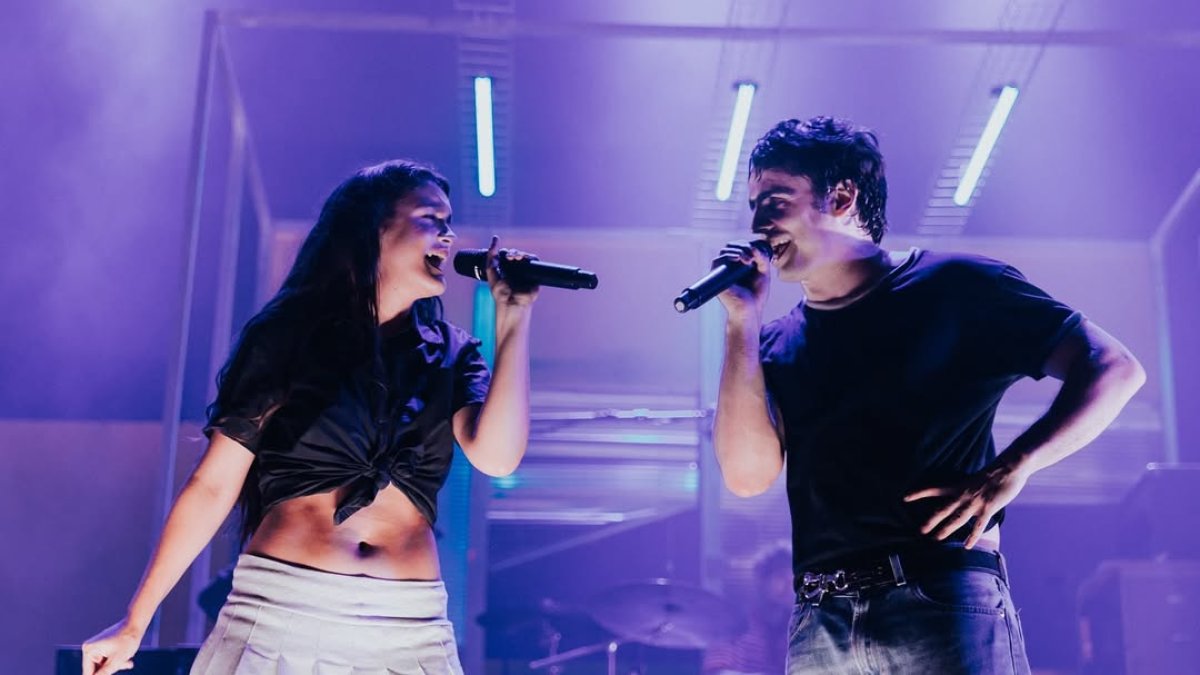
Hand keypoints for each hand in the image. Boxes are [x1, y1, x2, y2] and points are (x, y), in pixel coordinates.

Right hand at [81, 619, 142, 674]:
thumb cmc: (127, 641)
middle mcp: (89, 648)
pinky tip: (127, 660)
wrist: (137, 624)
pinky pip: (107, 659)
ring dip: (116, 666)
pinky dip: (117, 661)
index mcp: (88, 650)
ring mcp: (96, 647)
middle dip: (111, 670)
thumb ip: (103, 674)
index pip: (88, 673)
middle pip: (96, 669)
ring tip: (127, 661)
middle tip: (123, 664)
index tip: (110, 669)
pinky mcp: (103, 646)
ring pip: (104, 665)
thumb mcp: (116, 662)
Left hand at [485, 236, 539, 307]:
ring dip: (520, 254)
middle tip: (510, 257)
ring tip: (516, 257)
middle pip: (516, 254)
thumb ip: (491, 256)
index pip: (507, 255)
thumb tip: (495, 238)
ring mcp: (525, 272)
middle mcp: (515, 270)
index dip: (505, 252)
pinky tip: (524, 258)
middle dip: (513, 253)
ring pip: (525, 256)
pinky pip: (534, 262)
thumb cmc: (500, 292)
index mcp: (505, 270)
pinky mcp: (534, 275)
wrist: (510, 304)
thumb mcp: (491, 271)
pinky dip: (530, 257)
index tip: (503, 254)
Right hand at [714, 240, 770, 320]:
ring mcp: (723, 271)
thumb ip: (762, 258)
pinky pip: (718, 260)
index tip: (758, 253)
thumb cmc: (757, 295)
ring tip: (748, 260)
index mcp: (741, 265)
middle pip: (732, 246)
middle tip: (753, 256)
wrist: (750, 310)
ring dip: (739, 250)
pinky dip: (729, 255)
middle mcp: (730, 267)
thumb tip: (752, 247)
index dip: (748, 245)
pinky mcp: (717, 276)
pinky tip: (739, 258)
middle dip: (743, 246)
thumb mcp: (764, 272)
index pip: (740, 247)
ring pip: (725, 250)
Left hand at [904, 459, 1029, 548]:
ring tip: (936, 539)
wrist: (1008, 468)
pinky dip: (972, 537)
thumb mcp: (974, 479)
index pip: (934, 489)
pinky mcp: (987, 508)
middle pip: (942, 509)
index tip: (905, 497)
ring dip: (945, 530)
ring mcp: (974, 502)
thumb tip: (962, 497)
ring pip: (956, 519)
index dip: (919, 493)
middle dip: (931, 520)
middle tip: (920, 530)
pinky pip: (978, 526)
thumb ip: (967, 489)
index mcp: (958, 486)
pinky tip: (966, 546)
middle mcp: (962, 495)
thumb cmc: (993, 472)